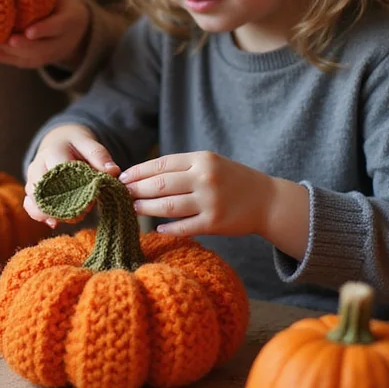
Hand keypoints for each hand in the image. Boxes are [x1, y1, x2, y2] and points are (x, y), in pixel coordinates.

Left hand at [0, 0, 90, 70]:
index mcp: (69, 22)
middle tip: (6, 40)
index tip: (29, 31)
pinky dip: (4, 59)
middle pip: (41, 48)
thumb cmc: (66, 5)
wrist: (77, 32)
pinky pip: (20, 63)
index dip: (43, 30)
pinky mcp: (37, 62)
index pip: (56, 28)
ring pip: (29, 58)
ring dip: (8, 53)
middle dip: (23, 46)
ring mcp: (49, 54)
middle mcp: (60, 42)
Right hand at [24, 124, 119, 227]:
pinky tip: (54, 223)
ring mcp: (32, 178)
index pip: (60, 173)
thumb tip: (113, 171)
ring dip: (53, 213)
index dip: (76, 188)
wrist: (58, 141)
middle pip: (44, 190)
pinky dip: (41, 216)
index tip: (91, 199)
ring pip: (35, 200)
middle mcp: (38, 165)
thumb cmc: (76, 145)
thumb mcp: (89, 144)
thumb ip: (100, 157)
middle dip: (63, 205)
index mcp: (53, 151)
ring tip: (72, 218)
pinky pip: (30, 206)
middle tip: (83, 213)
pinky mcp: (31, 190)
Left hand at [120, 151, 293, 239]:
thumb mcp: (211, 163)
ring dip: (146, 208)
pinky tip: (157, 227)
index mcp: (201, 159)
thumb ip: (183, 167)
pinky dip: (168, 228)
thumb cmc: (233, 180)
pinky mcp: (215, 223)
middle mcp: (204, 178)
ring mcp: (210, 201)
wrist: (267, 200)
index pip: (161, 164)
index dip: (138, 171)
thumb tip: (145, 175)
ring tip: (133, 208)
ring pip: (168, 206)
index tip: (122, 177)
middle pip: (160, 185)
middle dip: (136, 190)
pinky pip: (184, 227)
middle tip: (120, 194)